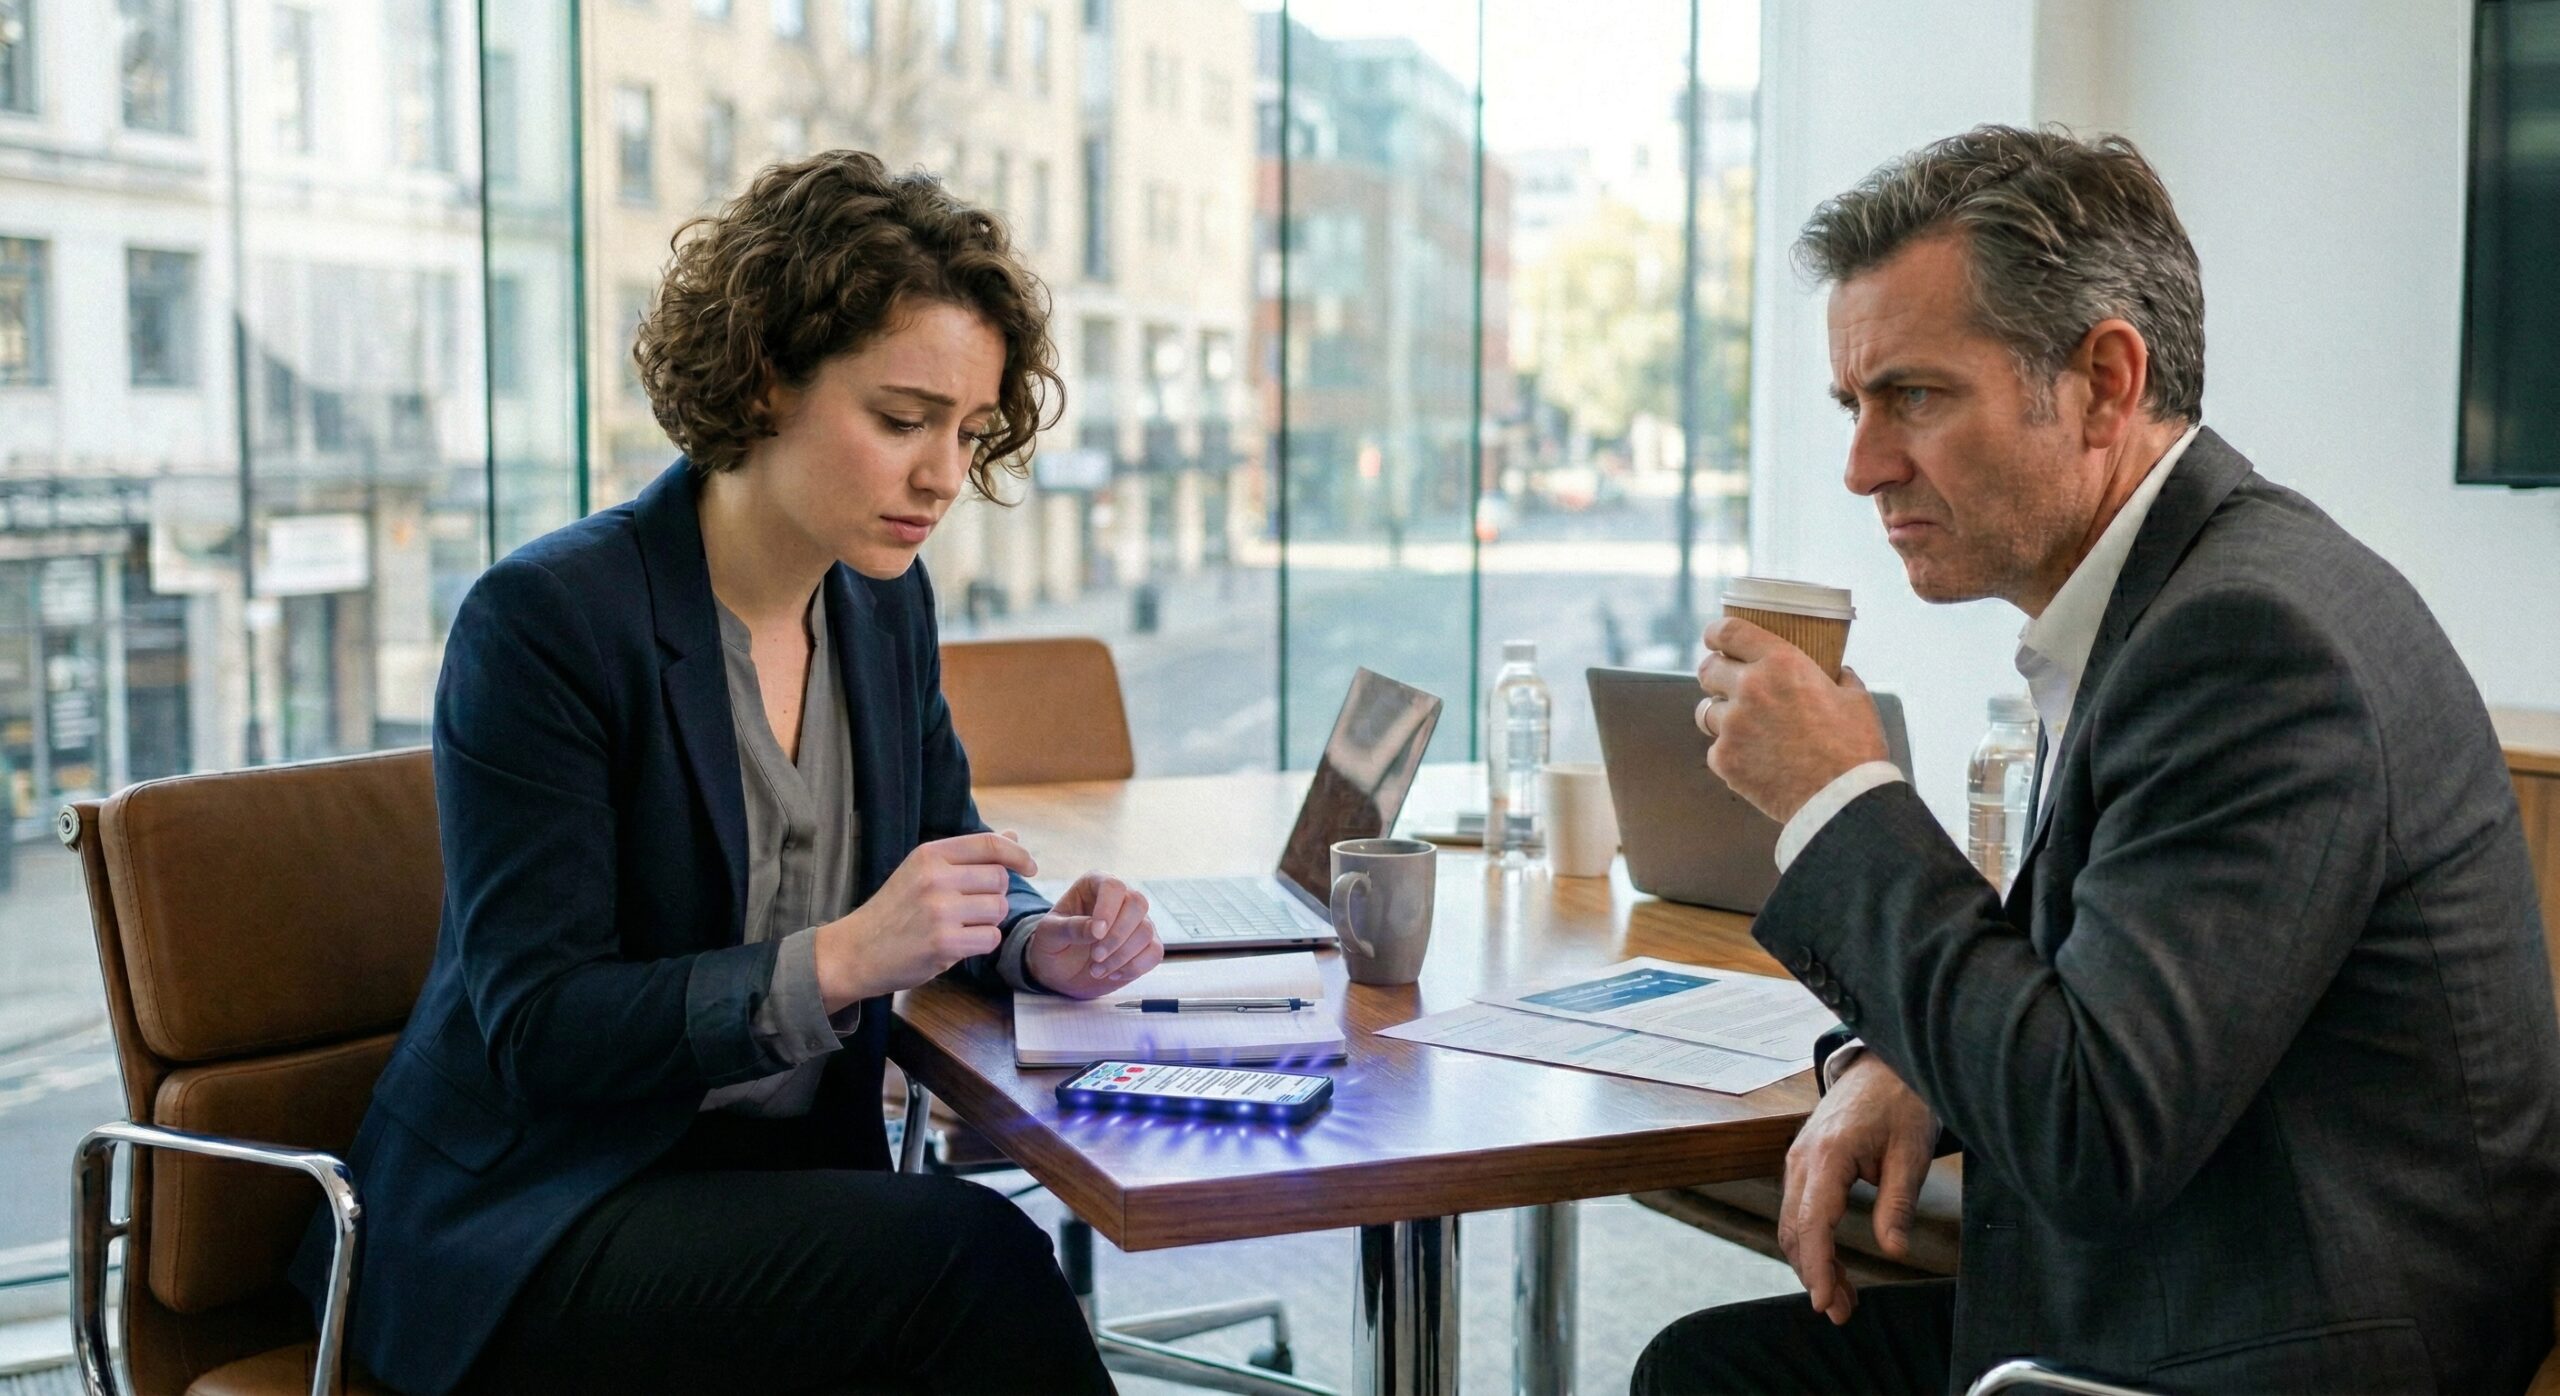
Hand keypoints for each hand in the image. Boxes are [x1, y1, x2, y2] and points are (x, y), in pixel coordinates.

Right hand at [814, 832, 1036, 1007]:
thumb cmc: (895, 910)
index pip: (990, 845)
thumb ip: (968, 856)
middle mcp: (935, 878)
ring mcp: (940, 911)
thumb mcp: (923, 871)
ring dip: (988, 921)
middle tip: (970, 908)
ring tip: (960, 925)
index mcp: (930, 854)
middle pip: (999, 879)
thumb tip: (1014, 837)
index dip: (1018, 855)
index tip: (1029, 867)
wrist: (856, 951)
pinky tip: (958, 943)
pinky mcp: (944, 943)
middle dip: (994, 895)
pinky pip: (990, 938)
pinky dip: (981, 943)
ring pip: (998, 909)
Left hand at [1025, 873, 1163, 998]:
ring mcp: (1136, 922)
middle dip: (1117, 936)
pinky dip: (1135, 967)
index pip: (1113, 886)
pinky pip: (1155, 952)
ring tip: (1096, 970)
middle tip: (1095, 957)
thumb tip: (1097, 930)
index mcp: (1094, 885)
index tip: (1096, 934)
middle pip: (1138, 904)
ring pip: (1146, 931)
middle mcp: (1121, 898)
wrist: (1060, 971)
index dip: (1108, 908)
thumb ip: (1071, 928)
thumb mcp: (1050, 934)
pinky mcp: (1146, 945)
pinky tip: (1113, 974)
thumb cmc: (1052, 944)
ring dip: (1121, 956)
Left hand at [1694, 616, 1888, 823]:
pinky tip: (1755, 761)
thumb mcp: (1856, 699)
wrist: (1841, 800)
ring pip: (1705, 711)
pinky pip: (1716, 749)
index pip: (1729, 632)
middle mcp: (1750, 689)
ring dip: (1720, 715)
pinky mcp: (1725, 759)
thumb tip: (1837, 671)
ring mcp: (1732, 726)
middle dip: (1715, 674)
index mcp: (1781, 664)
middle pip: (1708, 669)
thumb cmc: (1855, 748)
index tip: (1714, 639)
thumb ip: (1839, 677)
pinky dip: (1732, 753)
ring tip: (1743, 727)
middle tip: (1727, 683)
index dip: (1716, 633)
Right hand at [1777, 1053, 1937, 1325]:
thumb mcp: (1910, 1154)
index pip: (1813, 1222)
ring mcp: (1798, 1159)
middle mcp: (1802, 1158)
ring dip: (1812, 1263)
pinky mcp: (1804, 1162)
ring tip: (1843, 1298)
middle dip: (1814, 1275)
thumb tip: (1892, 1250)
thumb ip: (1897, 1203)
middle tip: (1841, 1313)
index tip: (1825, 1302)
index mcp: (1828, 1155)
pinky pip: (1799, 1210)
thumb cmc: (1900, 1101)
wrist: (1883, 1064)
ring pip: (1793, 1224)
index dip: (1817, 1267)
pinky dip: (1812, 1242)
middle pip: (1795, 1230)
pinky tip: (1833, 1265)